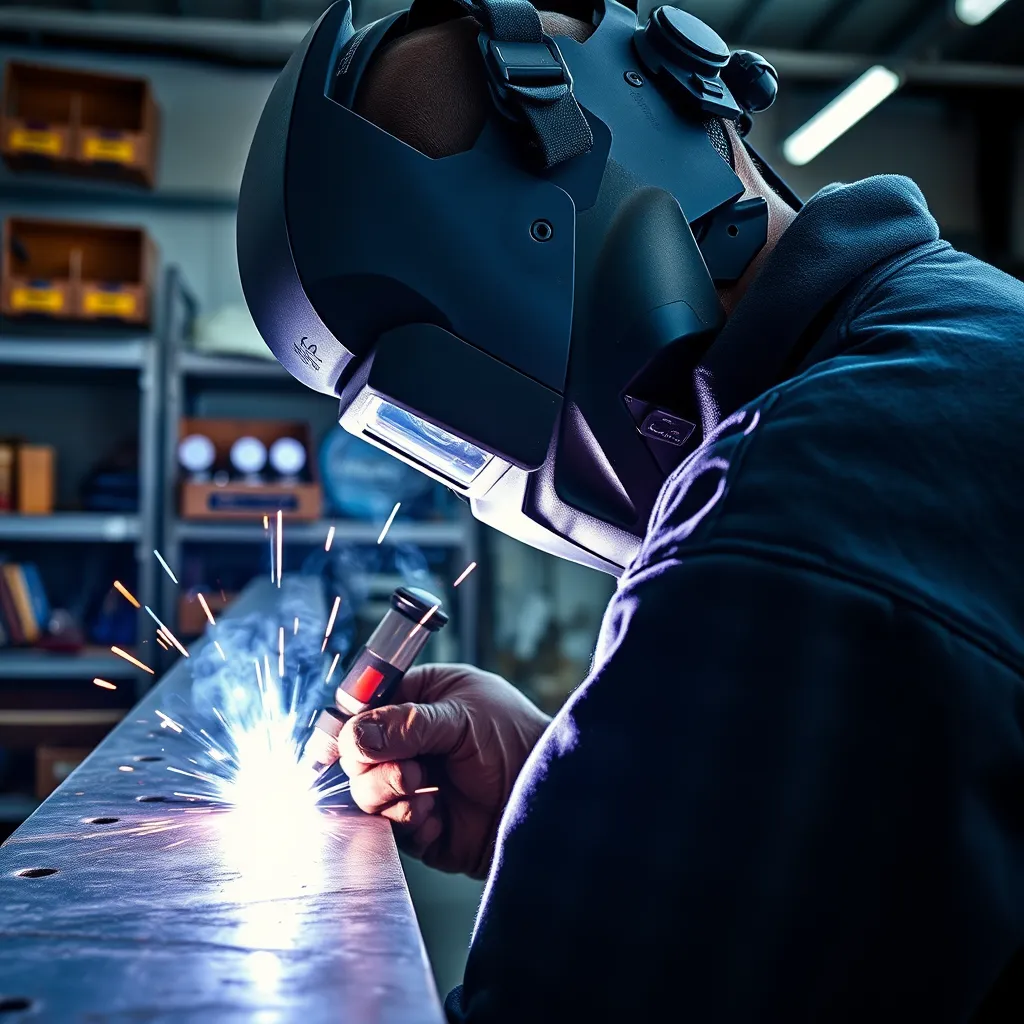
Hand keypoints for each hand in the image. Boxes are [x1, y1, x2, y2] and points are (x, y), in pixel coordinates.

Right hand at [337, 663, 550, 878]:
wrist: (551, 796)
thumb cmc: (519, 739)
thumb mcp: (464, 716)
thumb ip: (409, 723)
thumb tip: (357, 735)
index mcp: (421, 700)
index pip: (367, 706)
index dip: (348, 722)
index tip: (335, 741)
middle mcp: (412, 742)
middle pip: (357, 753)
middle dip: (372, 762)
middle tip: (411, 768)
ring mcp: (414, 784)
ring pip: (366, 791)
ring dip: (389, 791)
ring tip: (426, 790)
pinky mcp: (422, 826)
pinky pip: (389, 827)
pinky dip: (407, 822)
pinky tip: (436, 816)